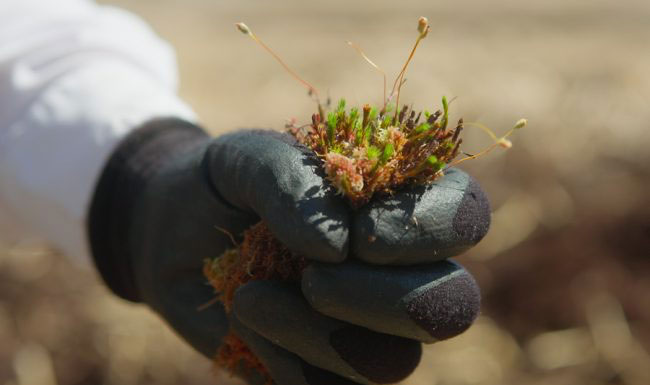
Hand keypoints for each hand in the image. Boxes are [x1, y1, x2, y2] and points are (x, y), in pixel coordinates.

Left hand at [88, 118, 489, 384]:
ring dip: (320, 334)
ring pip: (393, 361)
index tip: (359, 231)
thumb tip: (338, 248)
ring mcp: (368, 327)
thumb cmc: (225, 187)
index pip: (466, 217)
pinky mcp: (327, 370)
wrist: (171, 234)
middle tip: (314, 278)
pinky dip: (285, 359)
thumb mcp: (247, 159)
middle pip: (452, 306)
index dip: (428, 231)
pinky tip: (247, 321)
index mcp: (397, 205)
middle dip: (384, 299)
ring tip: (250, 297)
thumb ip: (292, 178)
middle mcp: (398, 271)